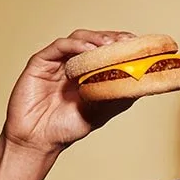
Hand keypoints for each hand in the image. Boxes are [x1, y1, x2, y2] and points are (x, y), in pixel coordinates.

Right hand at [3, 28, 138, 155]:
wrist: (38, 141)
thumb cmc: (66, 128)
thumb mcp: (99, 111)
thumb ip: (115, 95)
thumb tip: (140, 81)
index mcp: (88, 74)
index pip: (107, 52)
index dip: (122, 46)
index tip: (138, 45)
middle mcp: (73, 64)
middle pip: (94, 40)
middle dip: (112, 39)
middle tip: (126, 41)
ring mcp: (57, 62)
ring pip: (78, 38)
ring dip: (95, 39)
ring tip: (109, 45)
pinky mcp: (40, 62)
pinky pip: (59, 46)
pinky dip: (75, 45)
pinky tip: (88, 49)